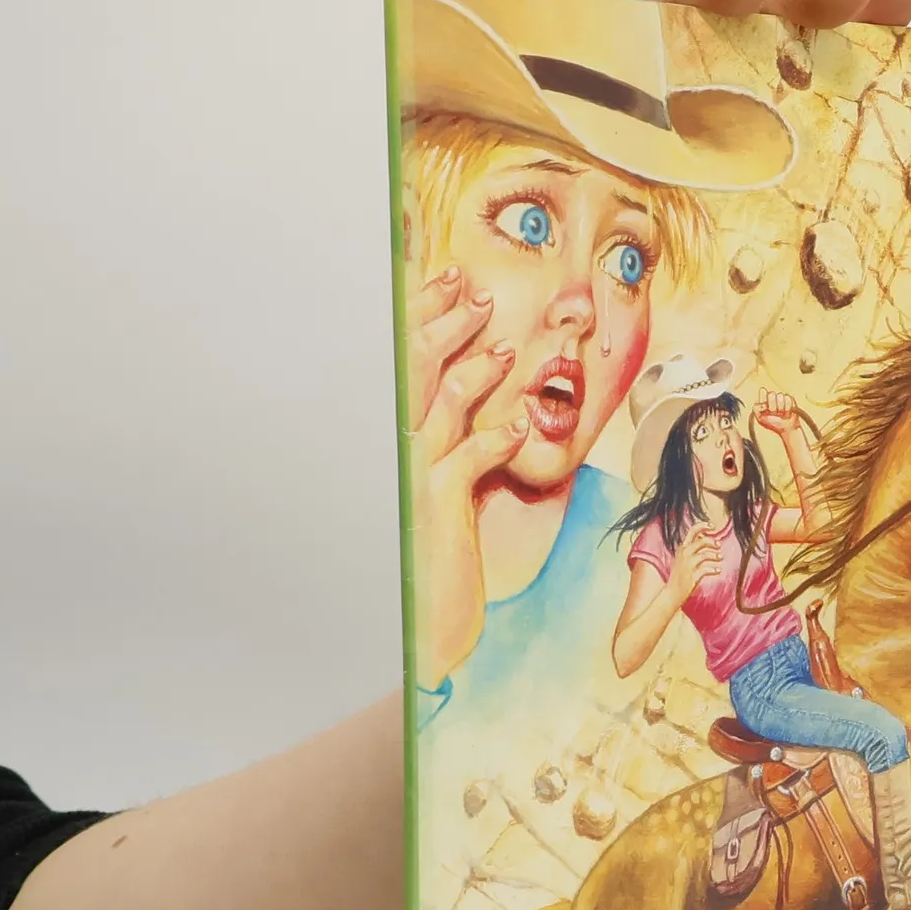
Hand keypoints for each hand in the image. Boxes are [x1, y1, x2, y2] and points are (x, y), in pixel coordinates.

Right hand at [406, 267, 519, 685]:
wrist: (423, 624)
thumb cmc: (437, 558)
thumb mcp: (445, 493)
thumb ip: (456, 446)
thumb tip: (487, 405)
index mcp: (392, 443)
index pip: (403, 364)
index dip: (425, 319)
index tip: (453, 285)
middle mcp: (392, 456)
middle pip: (411, 372)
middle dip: (442, 325)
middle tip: (473, 292)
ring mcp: (410, 482)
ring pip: (436, 409)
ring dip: (472, 373)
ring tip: (504, 347)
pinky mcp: (436, 513)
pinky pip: (464, 466)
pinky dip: (492, 442)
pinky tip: (518, 428)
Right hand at [671, 525, 723, 597]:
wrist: (673, 592)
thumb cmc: (680, 574)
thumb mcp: (683, 558)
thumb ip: (692, 548)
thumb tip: (707, 539)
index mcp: (682, 548)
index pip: (692, 531)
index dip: (703, 526)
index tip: (713, 526)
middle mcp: (684, 554)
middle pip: (702, 541)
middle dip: (712, 542)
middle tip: (719, 546)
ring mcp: (688, 565)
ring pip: (706, 555)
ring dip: (715, 556)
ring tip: (720, 558)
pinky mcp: (693, 576)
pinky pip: (707, 569)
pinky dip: (714, 569)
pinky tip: (718, 571)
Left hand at [752, 390, 804, 439]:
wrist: (785, 429)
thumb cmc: (772, 424)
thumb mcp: (760, 418)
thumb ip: (756, 409)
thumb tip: (763, 403)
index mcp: (764, 400)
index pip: (762, 391)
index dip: (763, 396)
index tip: (766, 406)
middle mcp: (772, 397)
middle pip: (771, 394)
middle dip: (772, 405)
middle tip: (774, 413)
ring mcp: (781, 398)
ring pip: (780, 396)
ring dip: (781, 407)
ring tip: (781, 414)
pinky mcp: (790, 400)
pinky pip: (789, 399)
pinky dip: (788, 407)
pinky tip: (787, 413)